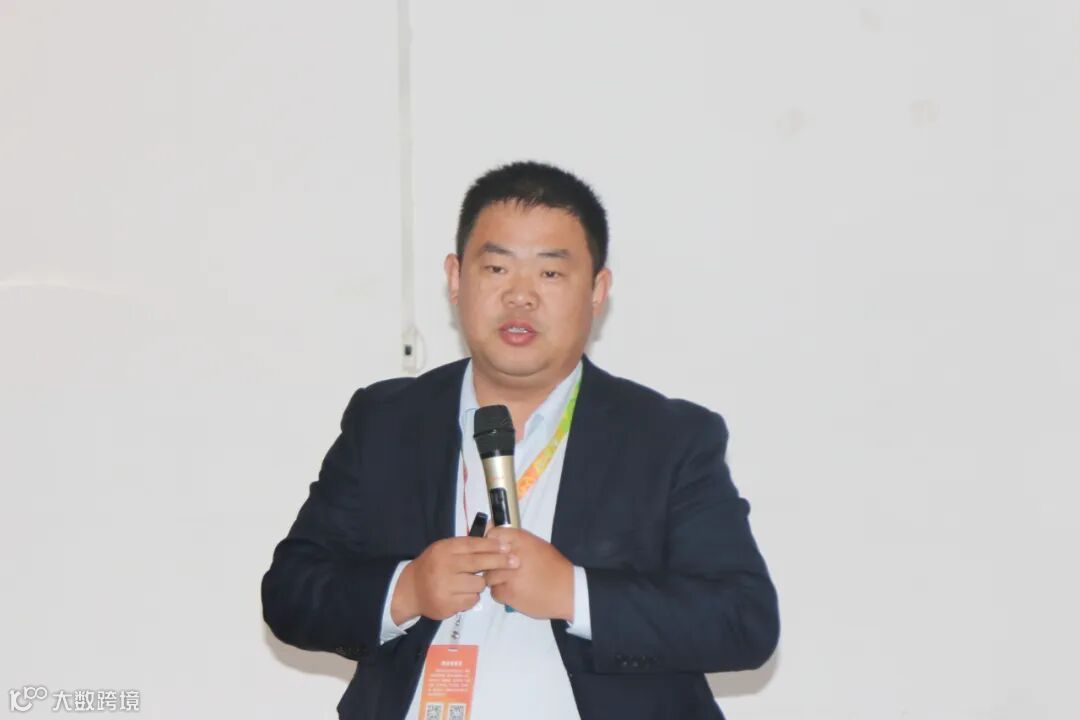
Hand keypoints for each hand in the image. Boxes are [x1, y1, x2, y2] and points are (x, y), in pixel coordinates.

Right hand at [391, 536, 515, 622]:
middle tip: (515, 561)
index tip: (507, 546)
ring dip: (480, 584)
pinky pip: (471, 600)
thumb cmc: (433, 566)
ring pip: (477, 585)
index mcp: (443, 550)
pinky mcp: (447, 605)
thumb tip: (493, 535)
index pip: (472, 545)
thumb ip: (464, 545)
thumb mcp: (444, 549)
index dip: (491, 545)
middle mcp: (443, 567)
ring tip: (471, 582)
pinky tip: (463, 594)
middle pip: (478, 563)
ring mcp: (444, 588)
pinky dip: (471, 597)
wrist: (411, 590)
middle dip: (499, 562)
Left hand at [484, 527, 573, 620]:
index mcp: (521, 540)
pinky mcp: (509, 594)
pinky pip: (494, 592)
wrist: (568, 591)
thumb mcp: (537, 545)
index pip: (492, 535)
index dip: (490, 543)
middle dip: (491, 564)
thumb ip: (515, 540)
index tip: (494, 550)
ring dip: (495, 580)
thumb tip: (492, 532)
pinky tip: (513, 591)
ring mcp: (510, 576)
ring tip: (510, 581)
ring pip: (488, 576)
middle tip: (500, 568)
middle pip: (488, 557)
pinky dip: (501, 593)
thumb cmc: (554, 566)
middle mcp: (513, 555)